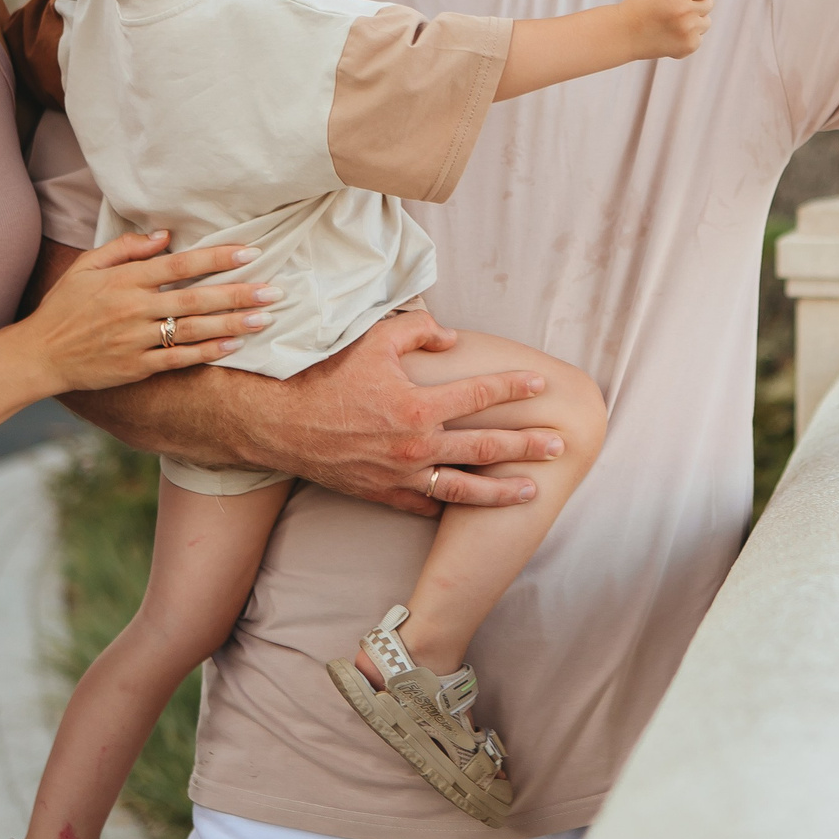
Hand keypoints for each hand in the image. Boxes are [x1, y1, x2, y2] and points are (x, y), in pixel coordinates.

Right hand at [21, 229, 274, 392]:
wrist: (40, 354)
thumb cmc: (65, 306)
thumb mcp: (87, 267)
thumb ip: (125, 248)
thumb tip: (165, 235)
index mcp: (124, 280)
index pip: (179, 265)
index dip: (217, 258)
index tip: (250, 253)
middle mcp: (133, 309)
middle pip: (194, 300)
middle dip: (237, 294)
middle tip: (275, 290)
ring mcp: (135, 340)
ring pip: (192, 331)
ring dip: (231, 324)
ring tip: (265, 318)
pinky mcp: (136, 367)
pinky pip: (178, 359)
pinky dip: (207, 353)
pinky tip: (234, 346)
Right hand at [243, 311, 561, 514]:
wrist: (279, 424)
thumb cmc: (326, 376)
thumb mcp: (374, 340)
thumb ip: (419, 331)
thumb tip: (453, 338)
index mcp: (418, 405)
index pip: (481, 394)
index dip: (514, 387)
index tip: (541, 385)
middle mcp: (416, 446)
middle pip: (485, 446)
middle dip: (527, 445)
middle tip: (559, 445)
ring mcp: (401, 476)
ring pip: (464, 488)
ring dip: (502, 490)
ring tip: (533, 490)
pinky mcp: (383, 494)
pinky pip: (426, 506)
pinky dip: (452, 507)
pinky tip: (472, 505)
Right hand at [620, 0, 715, 60]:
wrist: (625, 33)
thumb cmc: (643, 2)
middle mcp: (684, 11)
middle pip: (710, 3)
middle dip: (696, 2)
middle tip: (677, 6)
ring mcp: (687, 31)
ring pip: (707, 21)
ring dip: (694, 20)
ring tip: (673, 21)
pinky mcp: (688, 46)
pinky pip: (700, 37)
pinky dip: (688, 35)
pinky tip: (671, 34)